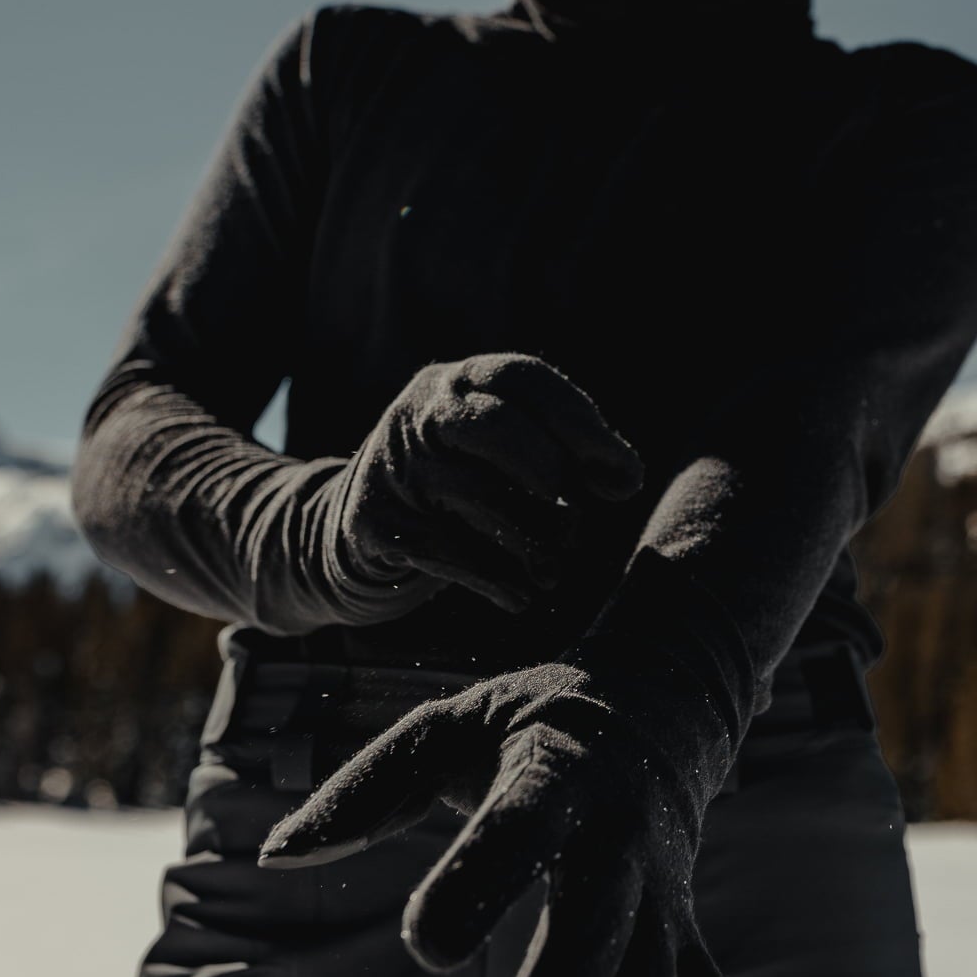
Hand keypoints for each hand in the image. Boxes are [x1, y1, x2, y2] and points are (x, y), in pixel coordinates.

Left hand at [255, 628, 756, 976]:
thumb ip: (364, 790)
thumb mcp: (445, 727)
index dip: (479, 881)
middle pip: (599, 920)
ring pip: (659, 974)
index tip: (424, 945)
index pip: (520, 827)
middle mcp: (619, 835)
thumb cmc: (525, 724)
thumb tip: (276, 857)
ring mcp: (660, 887)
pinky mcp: (680, 926)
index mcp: (554, 776)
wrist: (660, 695)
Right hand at [326, 353, 643, 613]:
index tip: (624, 481)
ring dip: (535, 546)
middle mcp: (422, 412)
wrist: (349, 531)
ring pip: (484, 500)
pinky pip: (456, 554)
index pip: (528, 380)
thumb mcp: (502, 452)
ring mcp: (395, 466)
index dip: (584, 427)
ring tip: (551, 571)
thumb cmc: (456, 488)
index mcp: (462, 381)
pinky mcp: (377, 523)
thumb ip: (565, 453)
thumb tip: (626, 479)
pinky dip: (501, 581)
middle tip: (572, 525)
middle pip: (501, 430)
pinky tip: (520, 596)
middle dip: (554, 484)